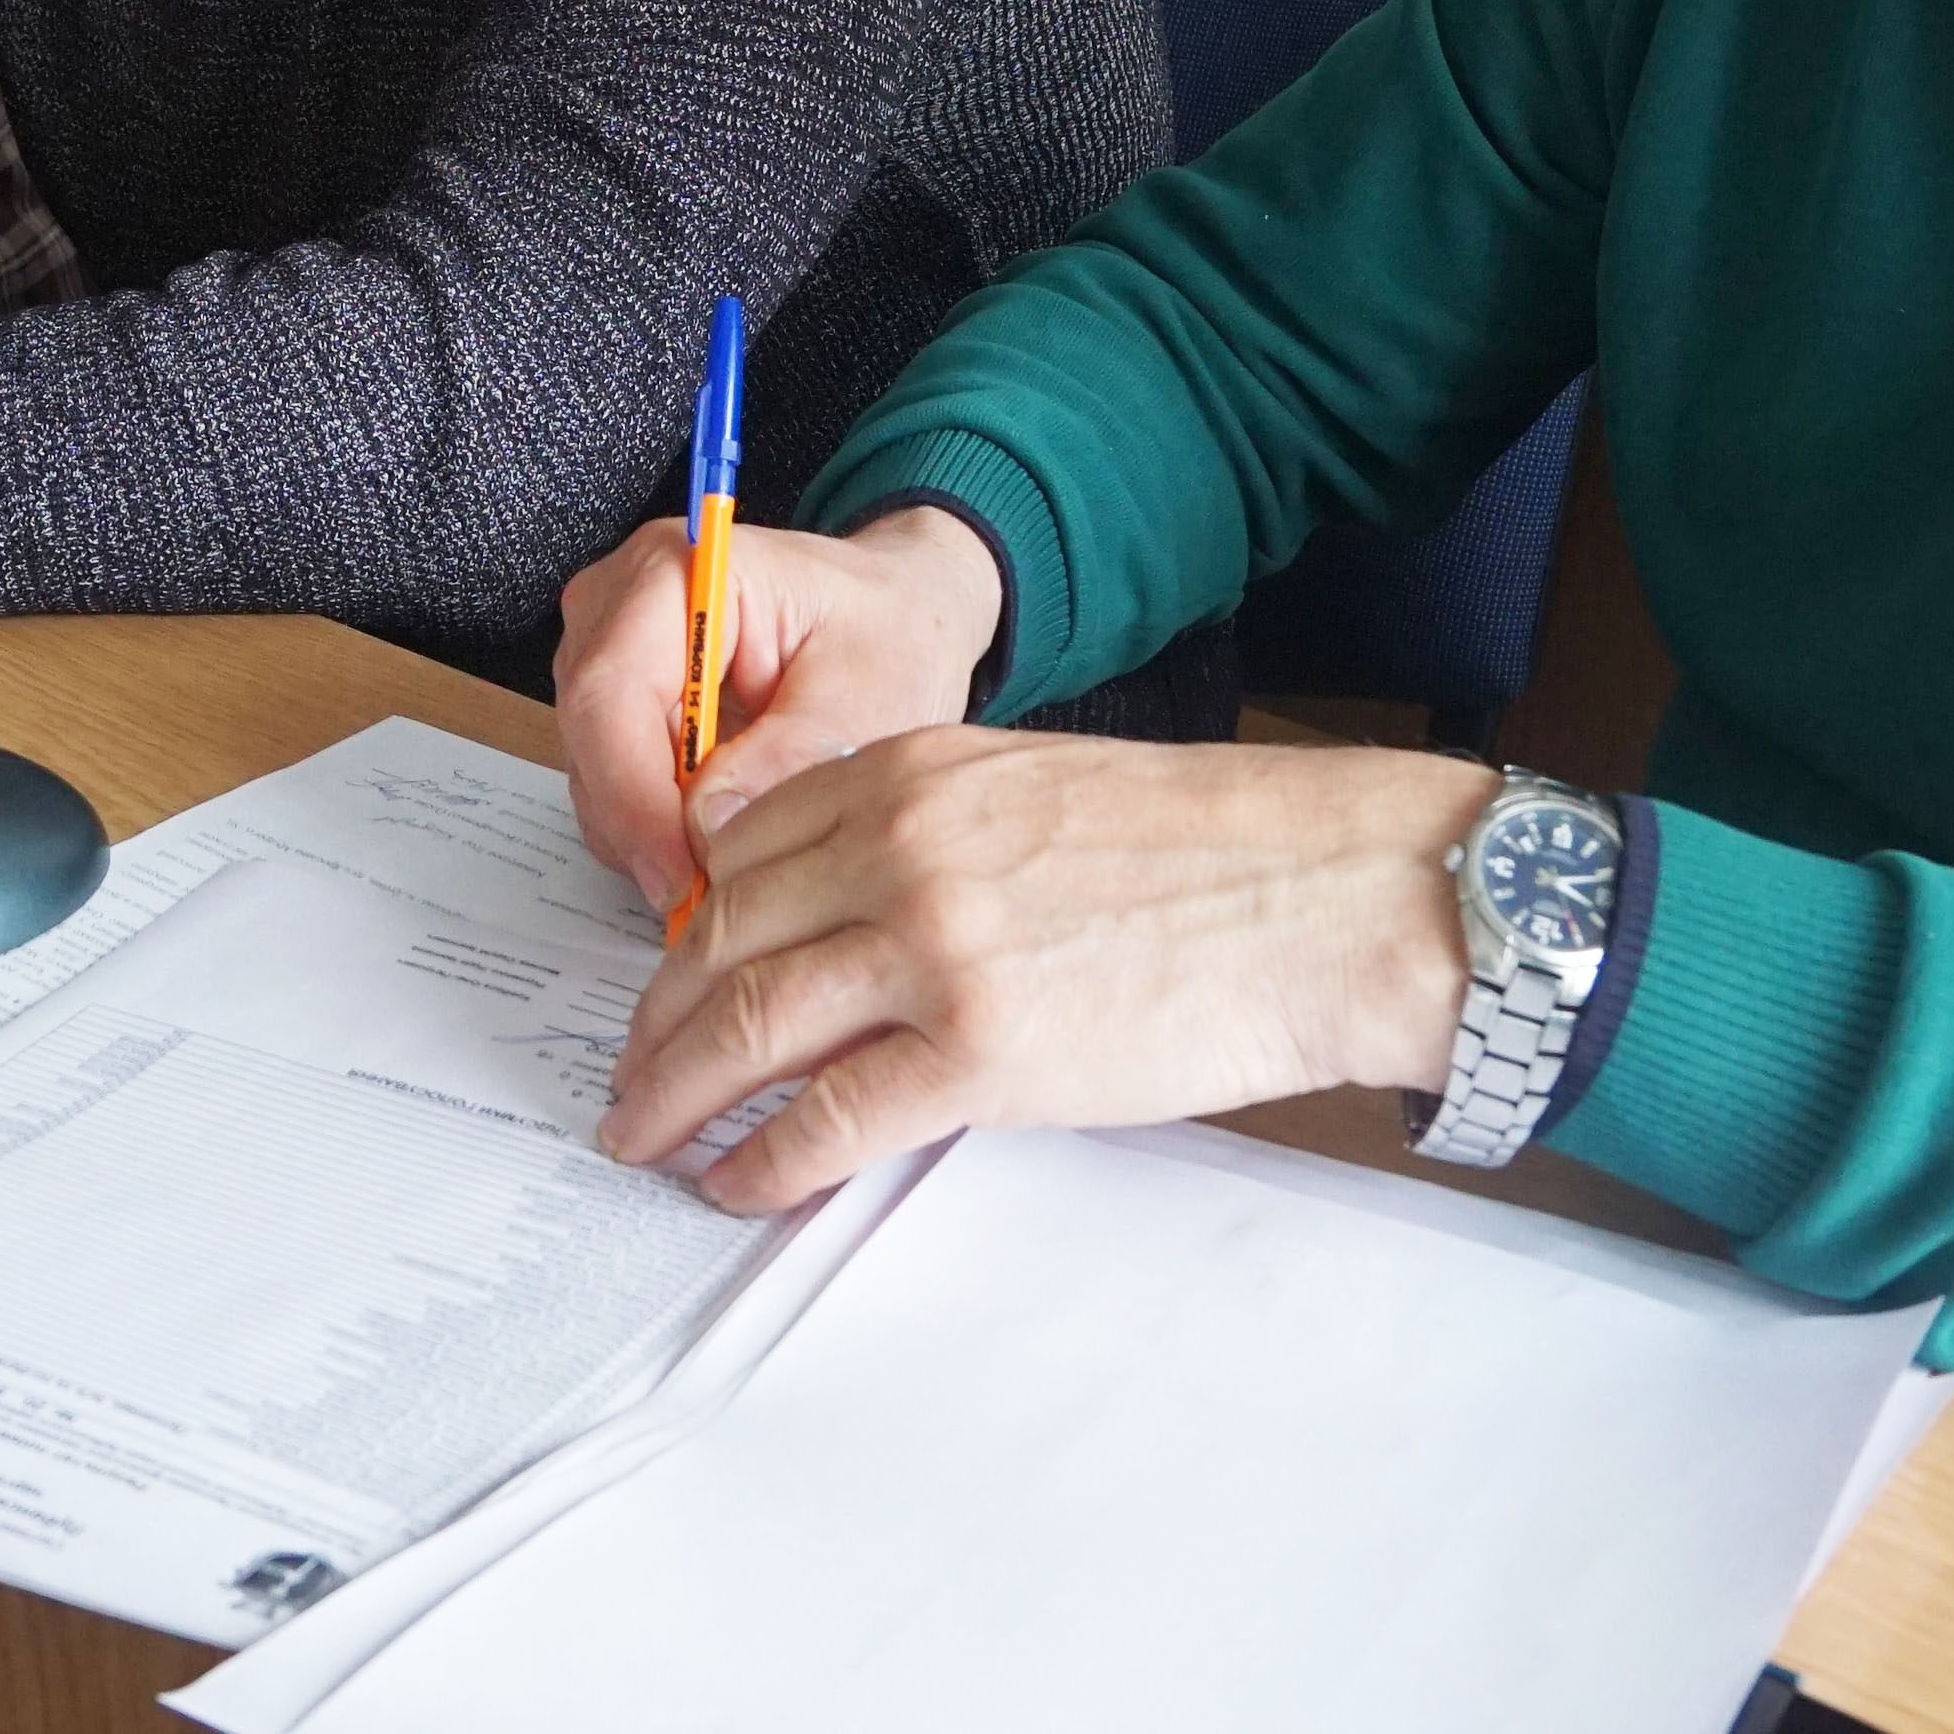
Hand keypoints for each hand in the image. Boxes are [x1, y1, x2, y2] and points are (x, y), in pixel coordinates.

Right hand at [555, 504, 1005, 913]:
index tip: (682, 881)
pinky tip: (721, 832)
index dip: (632, 798)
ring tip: (740, 855)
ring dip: (655, 834)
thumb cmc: (887, 632)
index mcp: (674, 573)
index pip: (610, 692)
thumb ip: (790, 759)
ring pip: (594, 775)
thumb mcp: (869, 696)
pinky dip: (659, 827)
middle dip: (646, 830)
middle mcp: (618, 606)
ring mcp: (606, 656)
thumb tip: (708, 828)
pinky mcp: (615, 705)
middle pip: (590, 740)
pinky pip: (611, 787)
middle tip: (717, 897)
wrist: (894, 616)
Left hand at [597, 731, 1489, 1212]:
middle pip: (720, 940)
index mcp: (908, 771)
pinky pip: (824, 1119)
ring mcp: (931, 952)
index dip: (689, 927)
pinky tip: (732, 1182)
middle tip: (629, 1070)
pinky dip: (760, 1159)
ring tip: (644, 1133)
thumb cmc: (1205, 851)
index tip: (670, 976)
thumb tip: (838, 909)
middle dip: (657, 1018)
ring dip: (673, 1092)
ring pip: (745, 1027)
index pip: (742, 850)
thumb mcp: (1033, 788)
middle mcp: (898, 848)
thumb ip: (924, 827)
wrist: (1324, 894)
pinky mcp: (977, 1054)